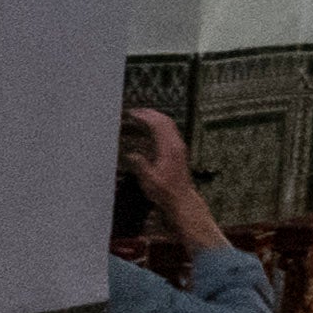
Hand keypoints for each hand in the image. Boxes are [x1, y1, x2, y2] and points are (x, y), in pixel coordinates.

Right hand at [118, 105, 229, 262]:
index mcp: (169, 148)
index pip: (158, 125)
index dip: (145, 116)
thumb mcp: (148, 180)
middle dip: (150, 114)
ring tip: (139, 119)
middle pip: (165, 121)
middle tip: (135, 112)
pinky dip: (157, 129)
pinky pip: (168, 134)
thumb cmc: (165, 192)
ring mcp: (179, 148)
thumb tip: (130, 154)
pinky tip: (147, 133)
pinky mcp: (178, 153)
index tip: (132, 113)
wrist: (181, 200)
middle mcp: (176, 145)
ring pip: (168, 126)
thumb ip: (139, 165)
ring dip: (154, 120)